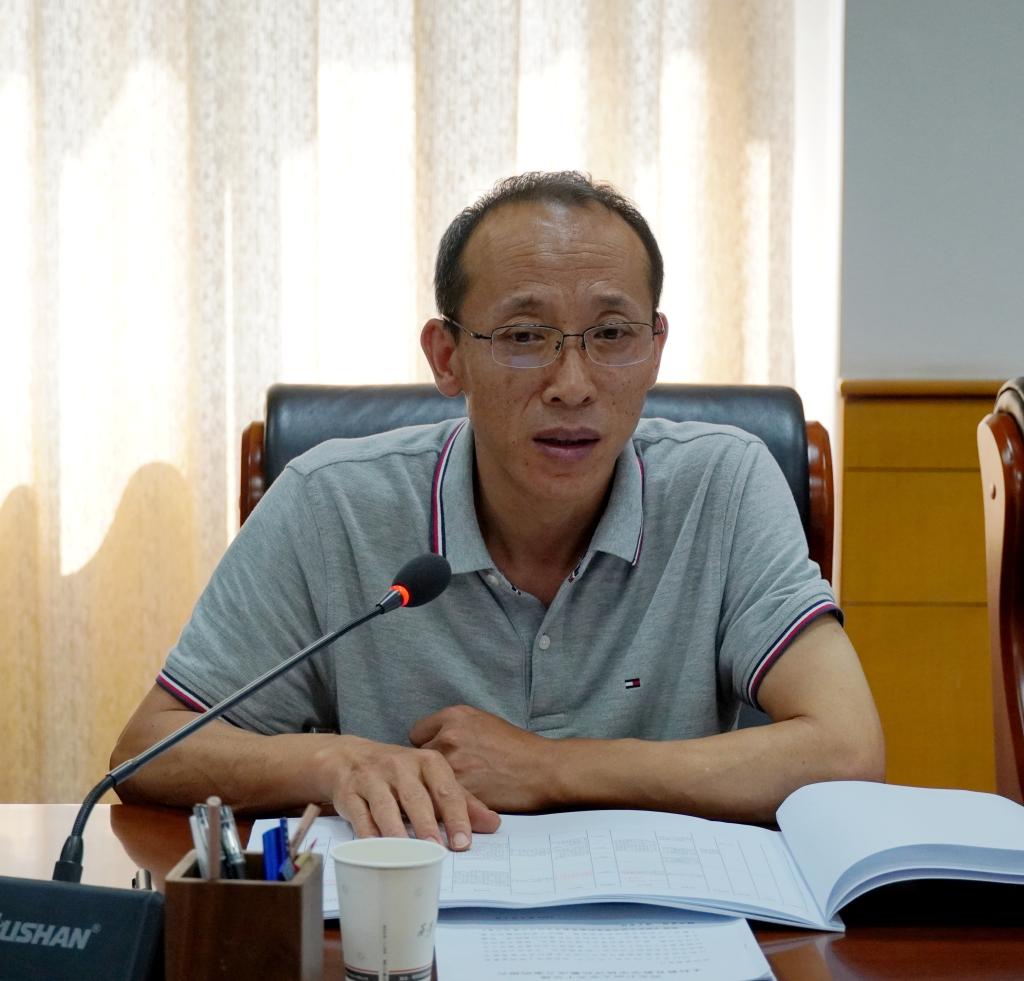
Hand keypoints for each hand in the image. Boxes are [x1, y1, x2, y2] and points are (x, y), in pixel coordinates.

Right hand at [313, 735, 499, 848]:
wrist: (349, 757)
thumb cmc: (400, 774)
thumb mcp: (432, 779)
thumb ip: (462, 801)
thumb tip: (492, 824)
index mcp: (426, 761)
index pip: (446, 790)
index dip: (456, 816)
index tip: (463, 842)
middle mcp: (399, 766)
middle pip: (416, 797)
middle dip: (426, 825)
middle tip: (437, 850)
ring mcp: (372, 778)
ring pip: (385, 806)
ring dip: (396, 831)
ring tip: (408, 854)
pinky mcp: (349, 793)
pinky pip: (359, 816)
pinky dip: (367, 835)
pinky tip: (376, 851)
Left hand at [409, 705, 554, 811]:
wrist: (544, 769)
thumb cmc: (519, 748)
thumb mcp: (485, 723)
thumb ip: (456, 729)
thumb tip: (435, 741)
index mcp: (455, 716)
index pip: (417, 733)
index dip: (427, 747)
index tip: (437, 757)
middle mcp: (449, 736)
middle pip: (418, 758)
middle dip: (429, 769)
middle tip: (448, 777)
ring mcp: (453, 764)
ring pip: (426, 781)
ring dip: (435, 788)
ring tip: (457, 791)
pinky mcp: (461, 790)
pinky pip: (440, 800)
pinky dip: (446, 805)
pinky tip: (460, 804)